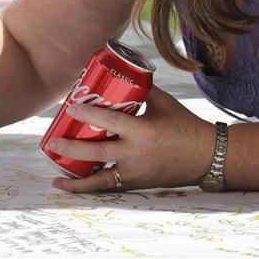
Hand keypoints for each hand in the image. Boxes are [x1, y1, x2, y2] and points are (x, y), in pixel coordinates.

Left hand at [46, 86, 216, 192]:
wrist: (207, 156)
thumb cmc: (184, 125)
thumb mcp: (163, 102)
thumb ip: (141, 88)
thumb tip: (120, 71)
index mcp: (142, 131)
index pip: (109, 121)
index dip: (86, 113)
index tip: (69, 107)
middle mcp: (136, 155)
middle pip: (95, 151)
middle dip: (70, 147)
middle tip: (51, 141)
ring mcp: (135, 172)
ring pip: (98, 177)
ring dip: (74, 174)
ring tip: (53, 167)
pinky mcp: (136, 183)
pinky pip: (107, 186)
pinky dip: (86, 187)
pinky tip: (67, 184)